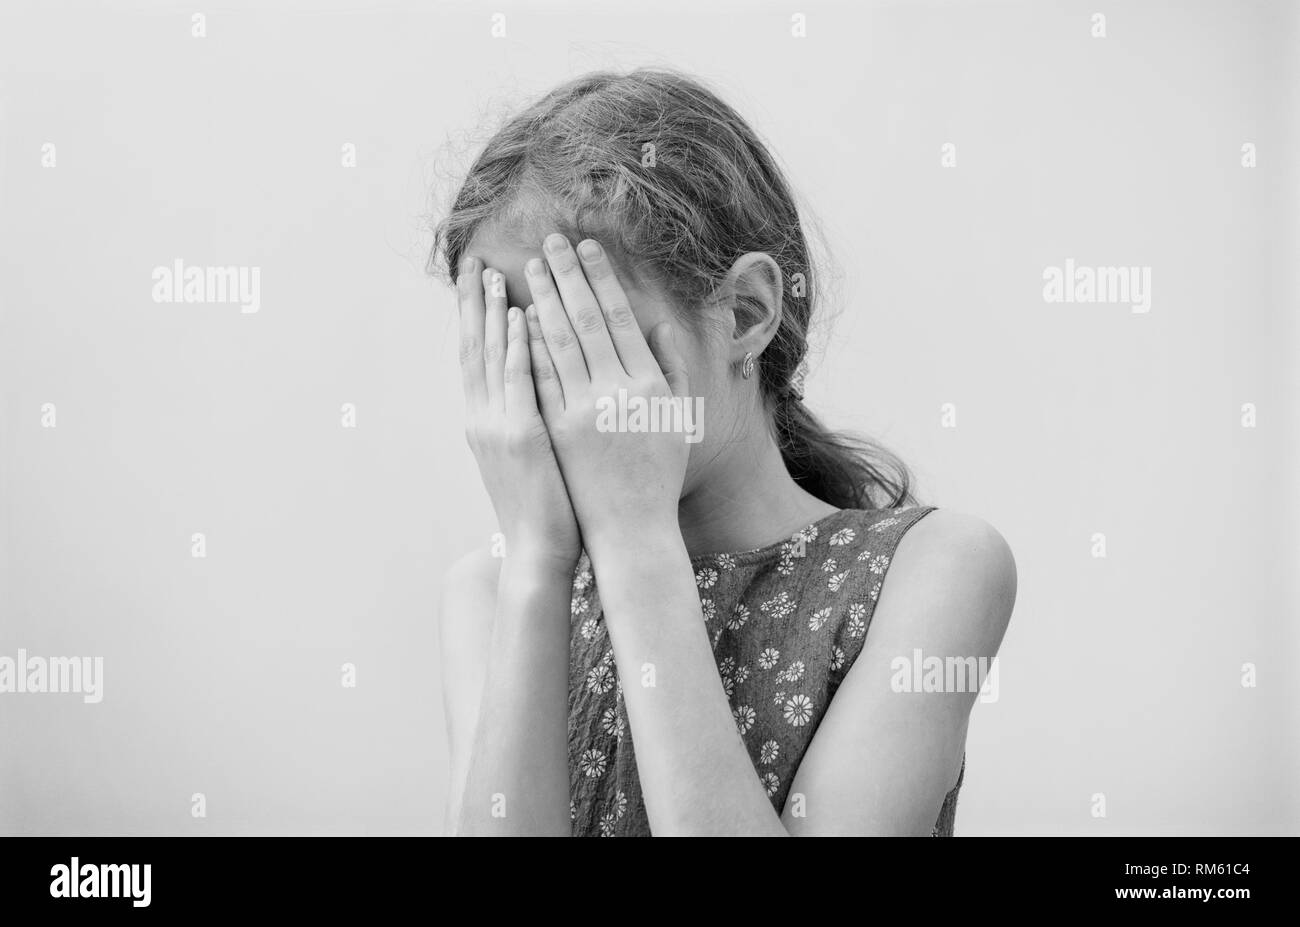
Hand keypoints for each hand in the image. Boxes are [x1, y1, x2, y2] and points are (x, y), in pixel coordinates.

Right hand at [457, 257, 580, 575]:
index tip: (478, 278)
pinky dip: (517, 345)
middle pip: (475, 348)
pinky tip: (521, 315)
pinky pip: (518, 381)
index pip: (478, 357)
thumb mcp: (532, 452)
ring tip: (493, 271)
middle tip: (472, 260)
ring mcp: (498, 426)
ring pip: (492, 356)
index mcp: (487, 419)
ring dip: (492, 311)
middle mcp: (484, 417)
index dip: (476, 317)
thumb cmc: (547, 504)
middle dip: (473, 302)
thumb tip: (538, 384)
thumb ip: (530, 413)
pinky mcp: (521, 437)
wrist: (538, 551)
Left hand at [523, 234, 691, 553]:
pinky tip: (516, 318)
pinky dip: (527, 344)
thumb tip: (657, 323)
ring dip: (542, 300)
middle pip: (586, 320)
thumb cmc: (657, 473)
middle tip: (551, 241)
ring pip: (558, 342)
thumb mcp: (676, 418)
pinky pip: (539, 378)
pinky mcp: (555, 430)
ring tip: (529, 268)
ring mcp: (582, 411)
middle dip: (567, 276)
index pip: (620, 317)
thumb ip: (670, 368)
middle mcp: (616, 391)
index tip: (588, 247)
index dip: (602, 278)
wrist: (631, 528)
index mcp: (648, 384)